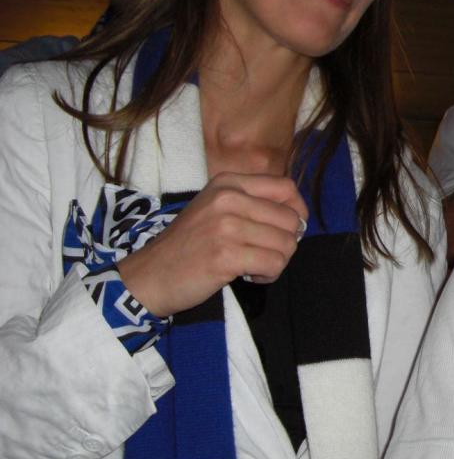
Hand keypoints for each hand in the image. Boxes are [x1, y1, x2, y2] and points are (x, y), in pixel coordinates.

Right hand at [118, 172, 307, 316]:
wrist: (149, 276)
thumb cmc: (188, 245)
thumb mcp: (216, 208)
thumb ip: (253, 204)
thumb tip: (299, 218)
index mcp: (228, 183)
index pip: (286, 187)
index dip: (297, 210)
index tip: (289, 229)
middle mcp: (228, 198)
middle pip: (291, 219)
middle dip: (286, 242)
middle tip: (264, 254)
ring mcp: (226, 226)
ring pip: (286, 243)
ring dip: (277, 262)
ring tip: (254, 266)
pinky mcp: (226, 255)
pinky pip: (273, 264)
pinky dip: (268, 275)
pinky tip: (250, 276)